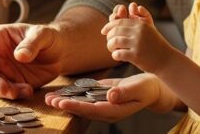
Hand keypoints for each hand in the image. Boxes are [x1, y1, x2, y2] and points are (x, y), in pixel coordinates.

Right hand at [0, 23, 63, 99]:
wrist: (61, 52)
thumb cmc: (49, 37)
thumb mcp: (43, 34)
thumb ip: (32, 43)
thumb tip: (20, 56)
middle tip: (5, 89)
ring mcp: (3, 70)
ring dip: (4, 91)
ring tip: (23, 90)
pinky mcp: (12, 82)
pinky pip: (7, 92)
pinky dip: (15, 94)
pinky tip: (29, 91)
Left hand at [45, 73, 162, 122]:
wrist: (150, 88)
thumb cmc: (146, 89)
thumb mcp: (138, 89)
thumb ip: (124, 93)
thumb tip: (110, 97)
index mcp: (114, 110)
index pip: (92, 110)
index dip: (76, 107)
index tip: (63, 104)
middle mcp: (105, 110)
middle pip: (82, 110)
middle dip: (65, 105)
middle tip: (49, 101)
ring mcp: (102, 104)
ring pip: (80, 104)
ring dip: (65, 101)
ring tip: (49, 98)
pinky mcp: (100, 97)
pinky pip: (84, 97)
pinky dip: (72, 95)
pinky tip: (61, 92)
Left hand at [101, 3, 172, 72]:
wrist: (167, 60)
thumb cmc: (155, 44)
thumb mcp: (149, 28)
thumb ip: (140, 17)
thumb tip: (133, 5)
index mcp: (140, 24)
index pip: (119, 22)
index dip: (109, 26)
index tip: (103, 31)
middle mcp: (139, 32)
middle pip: (115, 31)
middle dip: (108, 37)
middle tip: (109, 43)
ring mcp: (137, 44)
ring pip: (114, 42)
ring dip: (110, 46)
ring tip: (113, 50)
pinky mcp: (136, 56)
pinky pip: (118, 54)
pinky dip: (115, 55)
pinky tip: (118, 56)